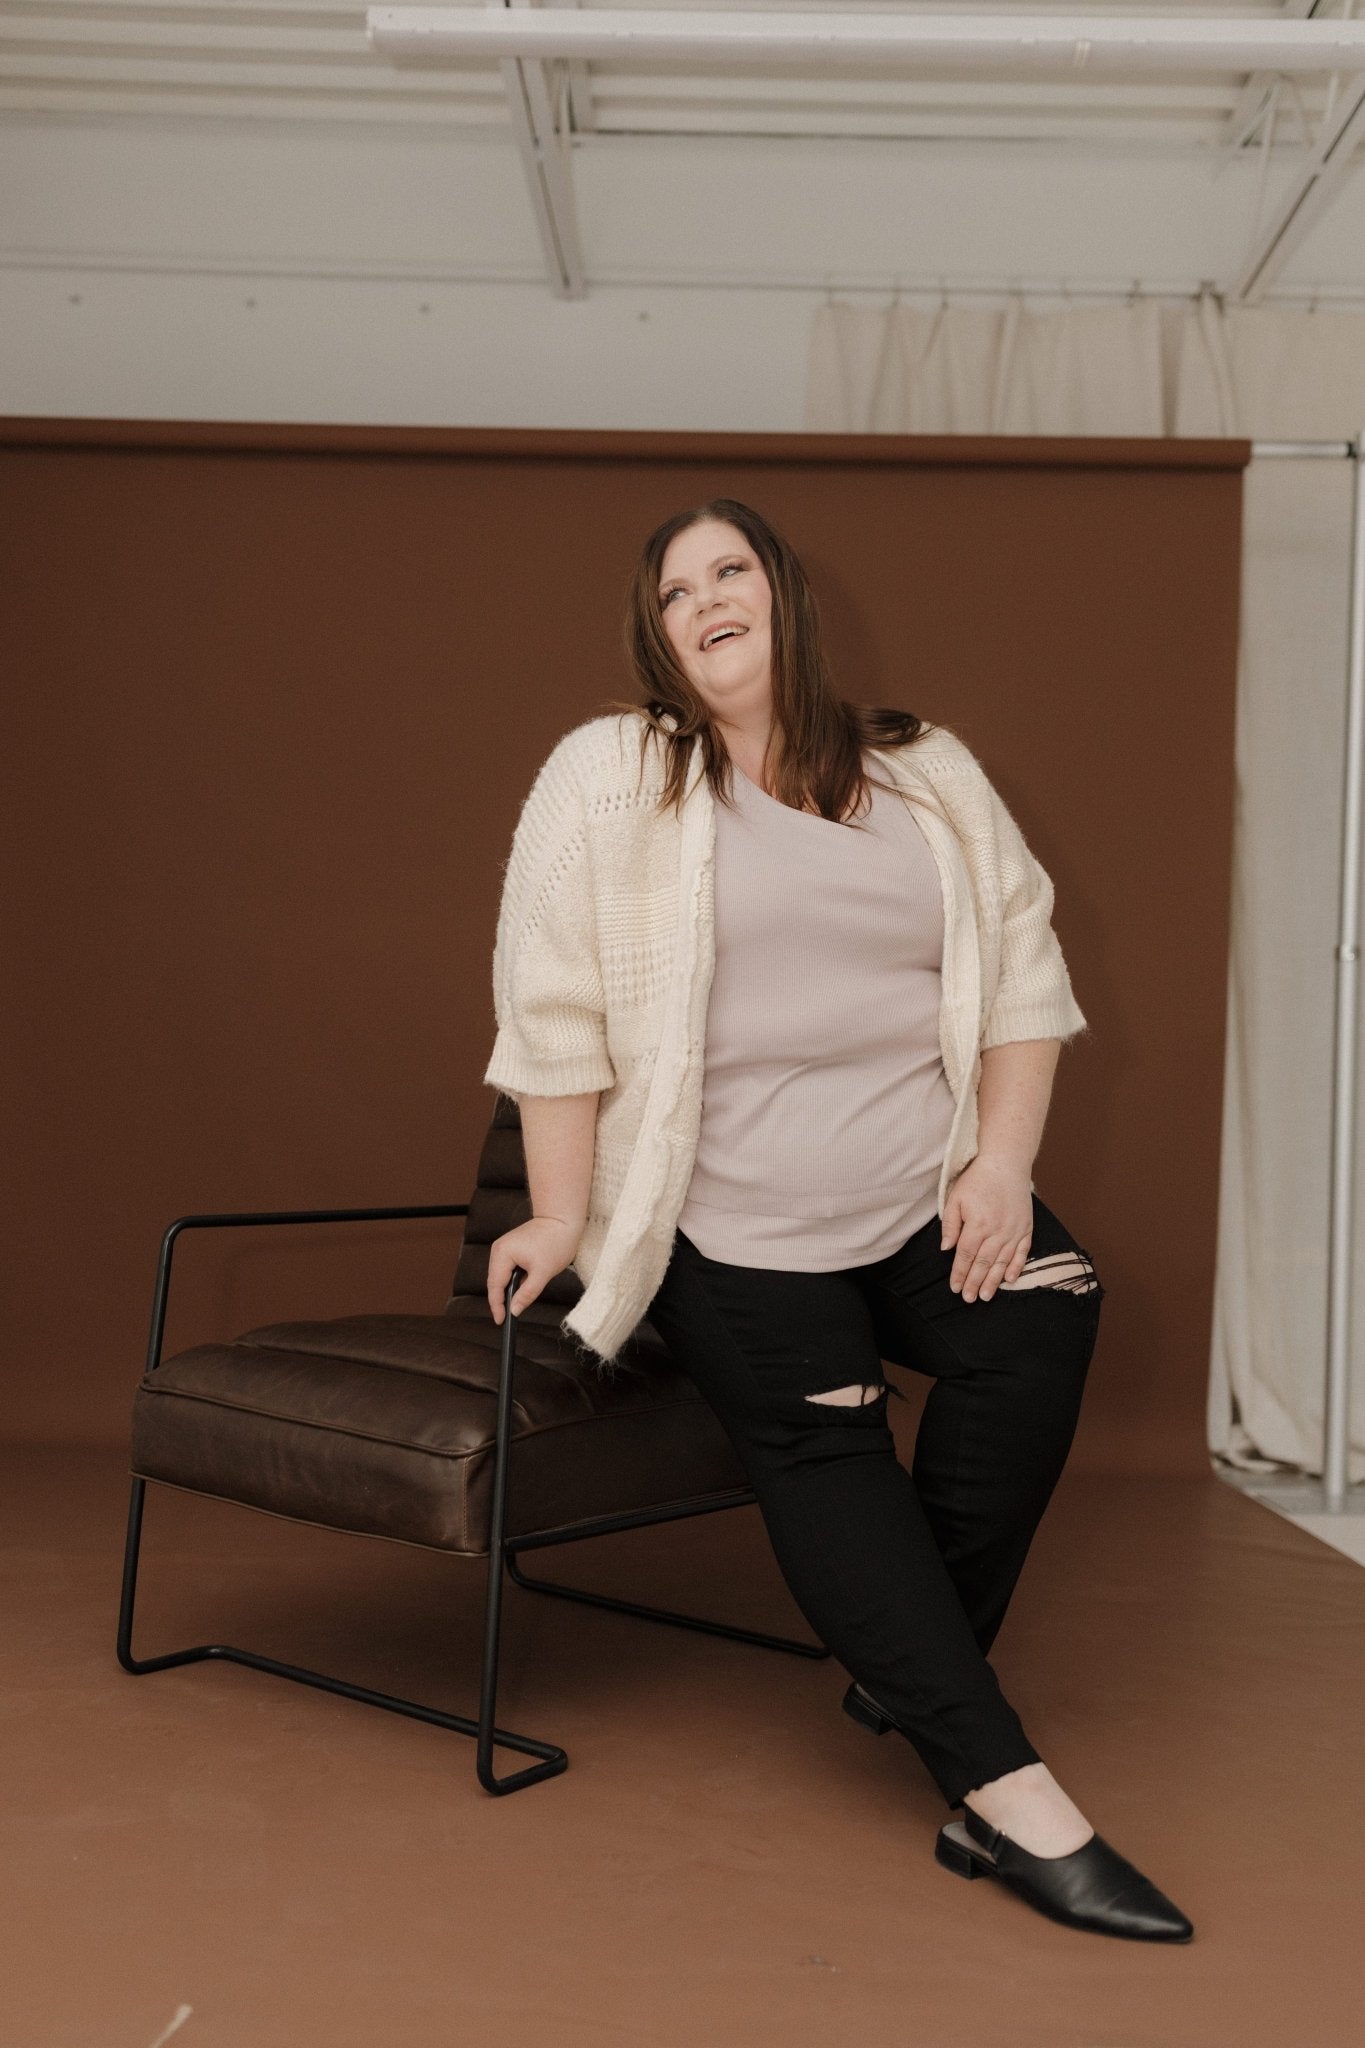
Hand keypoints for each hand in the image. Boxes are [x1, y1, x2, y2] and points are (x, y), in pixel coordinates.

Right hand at [487, 1215, 584, 1323]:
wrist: (563, 1219)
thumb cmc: (556, 1240)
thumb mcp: (543, 1273)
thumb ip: (527, 1294)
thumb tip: (514, 1310)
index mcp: (503, 1253)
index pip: (494, 1286)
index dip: (497, 1306)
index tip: (500, 1321)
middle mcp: (499, 1249)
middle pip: (495, 1281)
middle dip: (501, 1299)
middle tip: (507, 1317)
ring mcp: (504, 1247)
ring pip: (502, 1276)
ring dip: (508, 1289)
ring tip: (515, 1303)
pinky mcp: (512, 1247)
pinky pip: (508, 1269)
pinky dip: (513, 1280)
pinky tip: (522, 1287)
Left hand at [940, 1156, 1033, 1301]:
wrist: (1006, 1164)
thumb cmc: (977, 1180)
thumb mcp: (955, 1198)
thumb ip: (950, 1225)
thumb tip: (946, 1249)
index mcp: (977, 1224)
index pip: (966, 1256)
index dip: (960, 1273)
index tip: (955, 1287)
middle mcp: (997, 1231)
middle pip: (983, 1263)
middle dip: (974, 1283)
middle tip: (969, 1298)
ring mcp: (1014, 1231)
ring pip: (1002, 1262)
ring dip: (993, 1281)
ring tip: (986, 1296)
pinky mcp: (1026, 1228)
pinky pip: (1022, 1252)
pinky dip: (1016, 1267)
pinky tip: (1009, 1280)